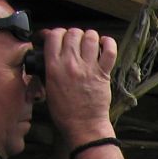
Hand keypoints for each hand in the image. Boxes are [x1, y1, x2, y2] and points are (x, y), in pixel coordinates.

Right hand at [40, 27, 118, 147]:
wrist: (83, 125)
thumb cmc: (65, 111)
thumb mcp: (48, 88)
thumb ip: (48, 69)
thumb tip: (49, 55)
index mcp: (54, 67)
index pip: (54, 36)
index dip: (55, 33)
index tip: (57, 37)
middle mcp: (71, 64)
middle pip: (72, 33)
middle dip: (73, 34)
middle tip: (74, 42)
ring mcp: (88, 68)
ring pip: (90, 37)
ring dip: (89, 36)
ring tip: (89, 43)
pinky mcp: (103, 73)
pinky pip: (109, 50)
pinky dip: (108, 43)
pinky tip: (104, 44)